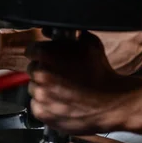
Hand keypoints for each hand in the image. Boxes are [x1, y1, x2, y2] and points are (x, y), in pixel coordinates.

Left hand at [26, 32, 141, 134]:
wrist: (111, 101)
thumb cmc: (101, 72)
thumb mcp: (90, 43)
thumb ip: (72, 33)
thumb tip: (57, 30)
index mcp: (46, 53)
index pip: (31, 50)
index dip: (42, 53)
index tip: (50, 58)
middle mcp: (40, 74)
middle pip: (33, 70)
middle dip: (44, 71)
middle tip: (61, 75)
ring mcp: (40, 95)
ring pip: (34, 89)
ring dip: (45, 88)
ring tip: (63, 90)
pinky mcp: (42, 112)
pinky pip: (37, 106)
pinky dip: (46, 105)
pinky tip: (62, 102)